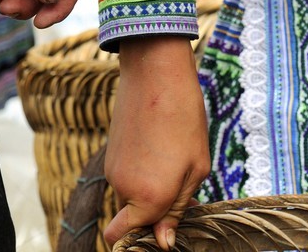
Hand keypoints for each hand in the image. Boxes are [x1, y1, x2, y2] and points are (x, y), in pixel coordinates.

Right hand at [105, 37, 209, 249]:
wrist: (156, 72)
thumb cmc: (184, 118)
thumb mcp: (196, 167)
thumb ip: (178, 209)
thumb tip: (164, 244)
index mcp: (149, 199)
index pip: (125, 239)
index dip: (145, 238)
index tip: (166, 227)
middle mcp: (124, 189)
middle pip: (133, 219)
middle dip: (154, 211)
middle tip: (181, 182)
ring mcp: (113, 170)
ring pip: (130, 196)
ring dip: (149, 188)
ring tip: (174, 155)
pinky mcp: (111, 153)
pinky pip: (126, 175)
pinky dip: (141, 170)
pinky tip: (161, 144)